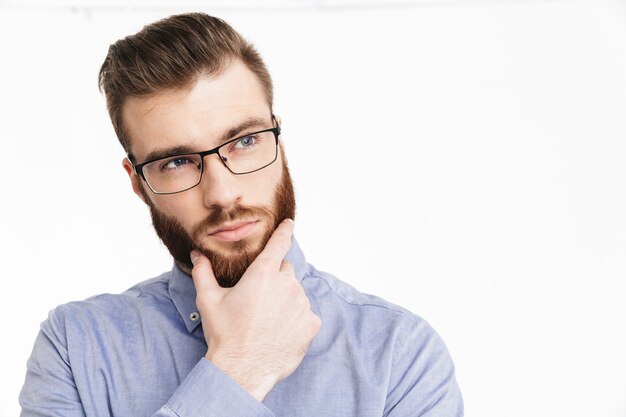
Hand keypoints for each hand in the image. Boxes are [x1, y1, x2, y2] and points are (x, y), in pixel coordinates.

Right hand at [190, 219, 320, 401]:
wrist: (242, 370)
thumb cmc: (224, 335)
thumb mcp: (208, 301)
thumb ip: (203, 273)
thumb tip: (197, 255)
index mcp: (263, 274)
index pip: (279, 243)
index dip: (285, 231)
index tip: (289, 223)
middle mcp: (286, 285)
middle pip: (285, 270)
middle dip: (274, 278)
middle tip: (258, 299)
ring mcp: (301, 304)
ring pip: (296, 292)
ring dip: (285, 299)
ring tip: (266, 319)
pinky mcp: (311, 323)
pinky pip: (306, 313)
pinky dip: (296, 318)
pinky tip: (279, 331)